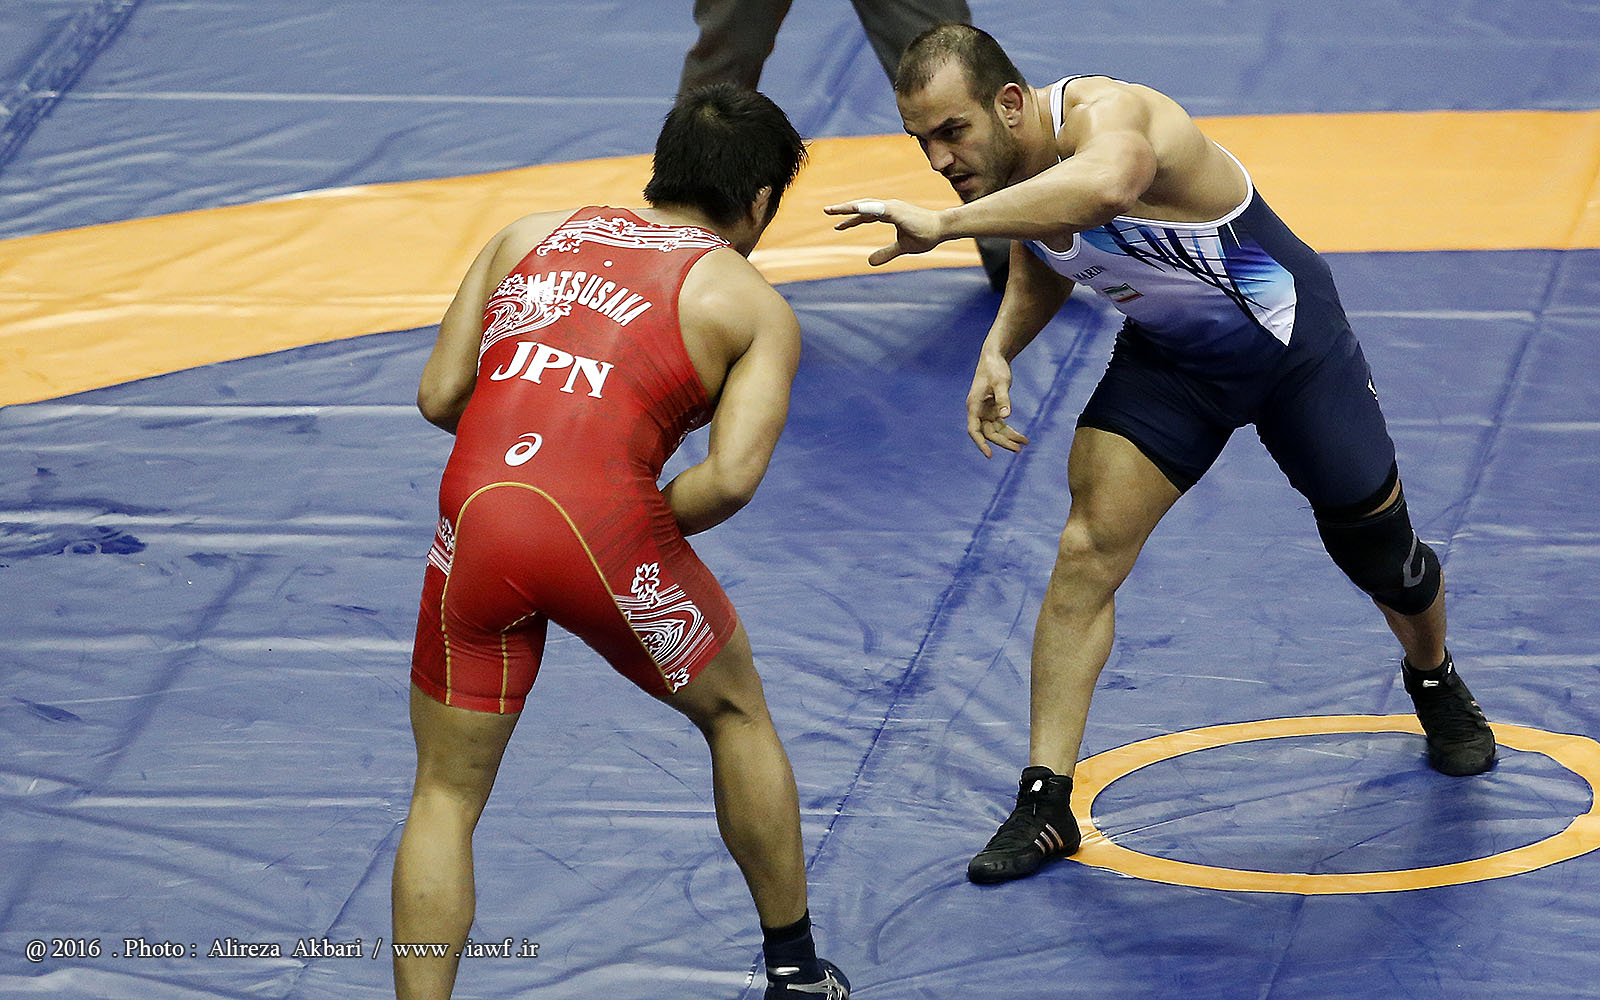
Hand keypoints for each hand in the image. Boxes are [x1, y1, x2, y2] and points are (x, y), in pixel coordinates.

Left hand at [824, 198, 944, 266]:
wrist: (942, 228)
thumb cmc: (926, 235)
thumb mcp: (902, 247)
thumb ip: (886, 253)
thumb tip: (869, 262)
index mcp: (889, 213)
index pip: (865, 214)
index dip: (851, 219)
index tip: (837, 225)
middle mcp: (888, 207)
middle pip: (862, 207)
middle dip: (844, 209)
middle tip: (826, 211)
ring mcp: (892, 207)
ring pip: (866, 205)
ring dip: (849, 207)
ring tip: (833, 210)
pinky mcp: (897, 211)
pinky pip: (877, 208)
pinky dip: (864, 208)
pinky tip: (853, 209)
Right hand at [965, 352, 1028, 457]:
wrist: (994, 357)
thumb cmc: (995, 368)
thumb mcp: (1001, 382)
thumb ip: (1003, 399)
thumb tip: (1006, 416)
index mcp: (974, 405)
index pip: (974, 430)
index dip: (981, 443)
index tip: (989, 455)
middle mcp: (978, 411)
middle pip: (988, 433)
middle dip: (1003, 442)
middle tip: (1018, 449)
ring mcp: (985, 411)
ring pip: (996, 431)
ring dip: (1009, 438)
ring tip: (1024, 444)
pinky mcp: (993, 409)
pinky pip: (1001, 424)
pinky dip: (1011, 431)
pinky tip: (1022, 437)